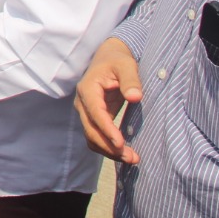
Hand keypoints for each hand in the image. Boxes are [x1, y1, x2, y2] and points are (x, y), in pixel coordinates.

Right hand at [74, 37, 142, 163]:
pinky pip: (97, 137)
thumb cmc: (117, 60)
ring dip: (109, 151)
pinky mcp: (94, 119)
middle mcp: (83, 103)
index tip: (121, 143)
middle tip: (132, 157)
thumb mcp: (126, 65)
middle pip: (91, 130)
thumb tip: (135, 97)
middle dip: (109, 146)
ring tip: (132, 159)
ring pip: (92, 138)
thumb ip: (131, 80)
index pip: (95, 113)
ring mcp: (86, 112)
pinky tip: (124, 153)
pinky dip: (108, 148)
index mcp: (88, 89)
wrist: (108, 58)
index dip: (107, 129)